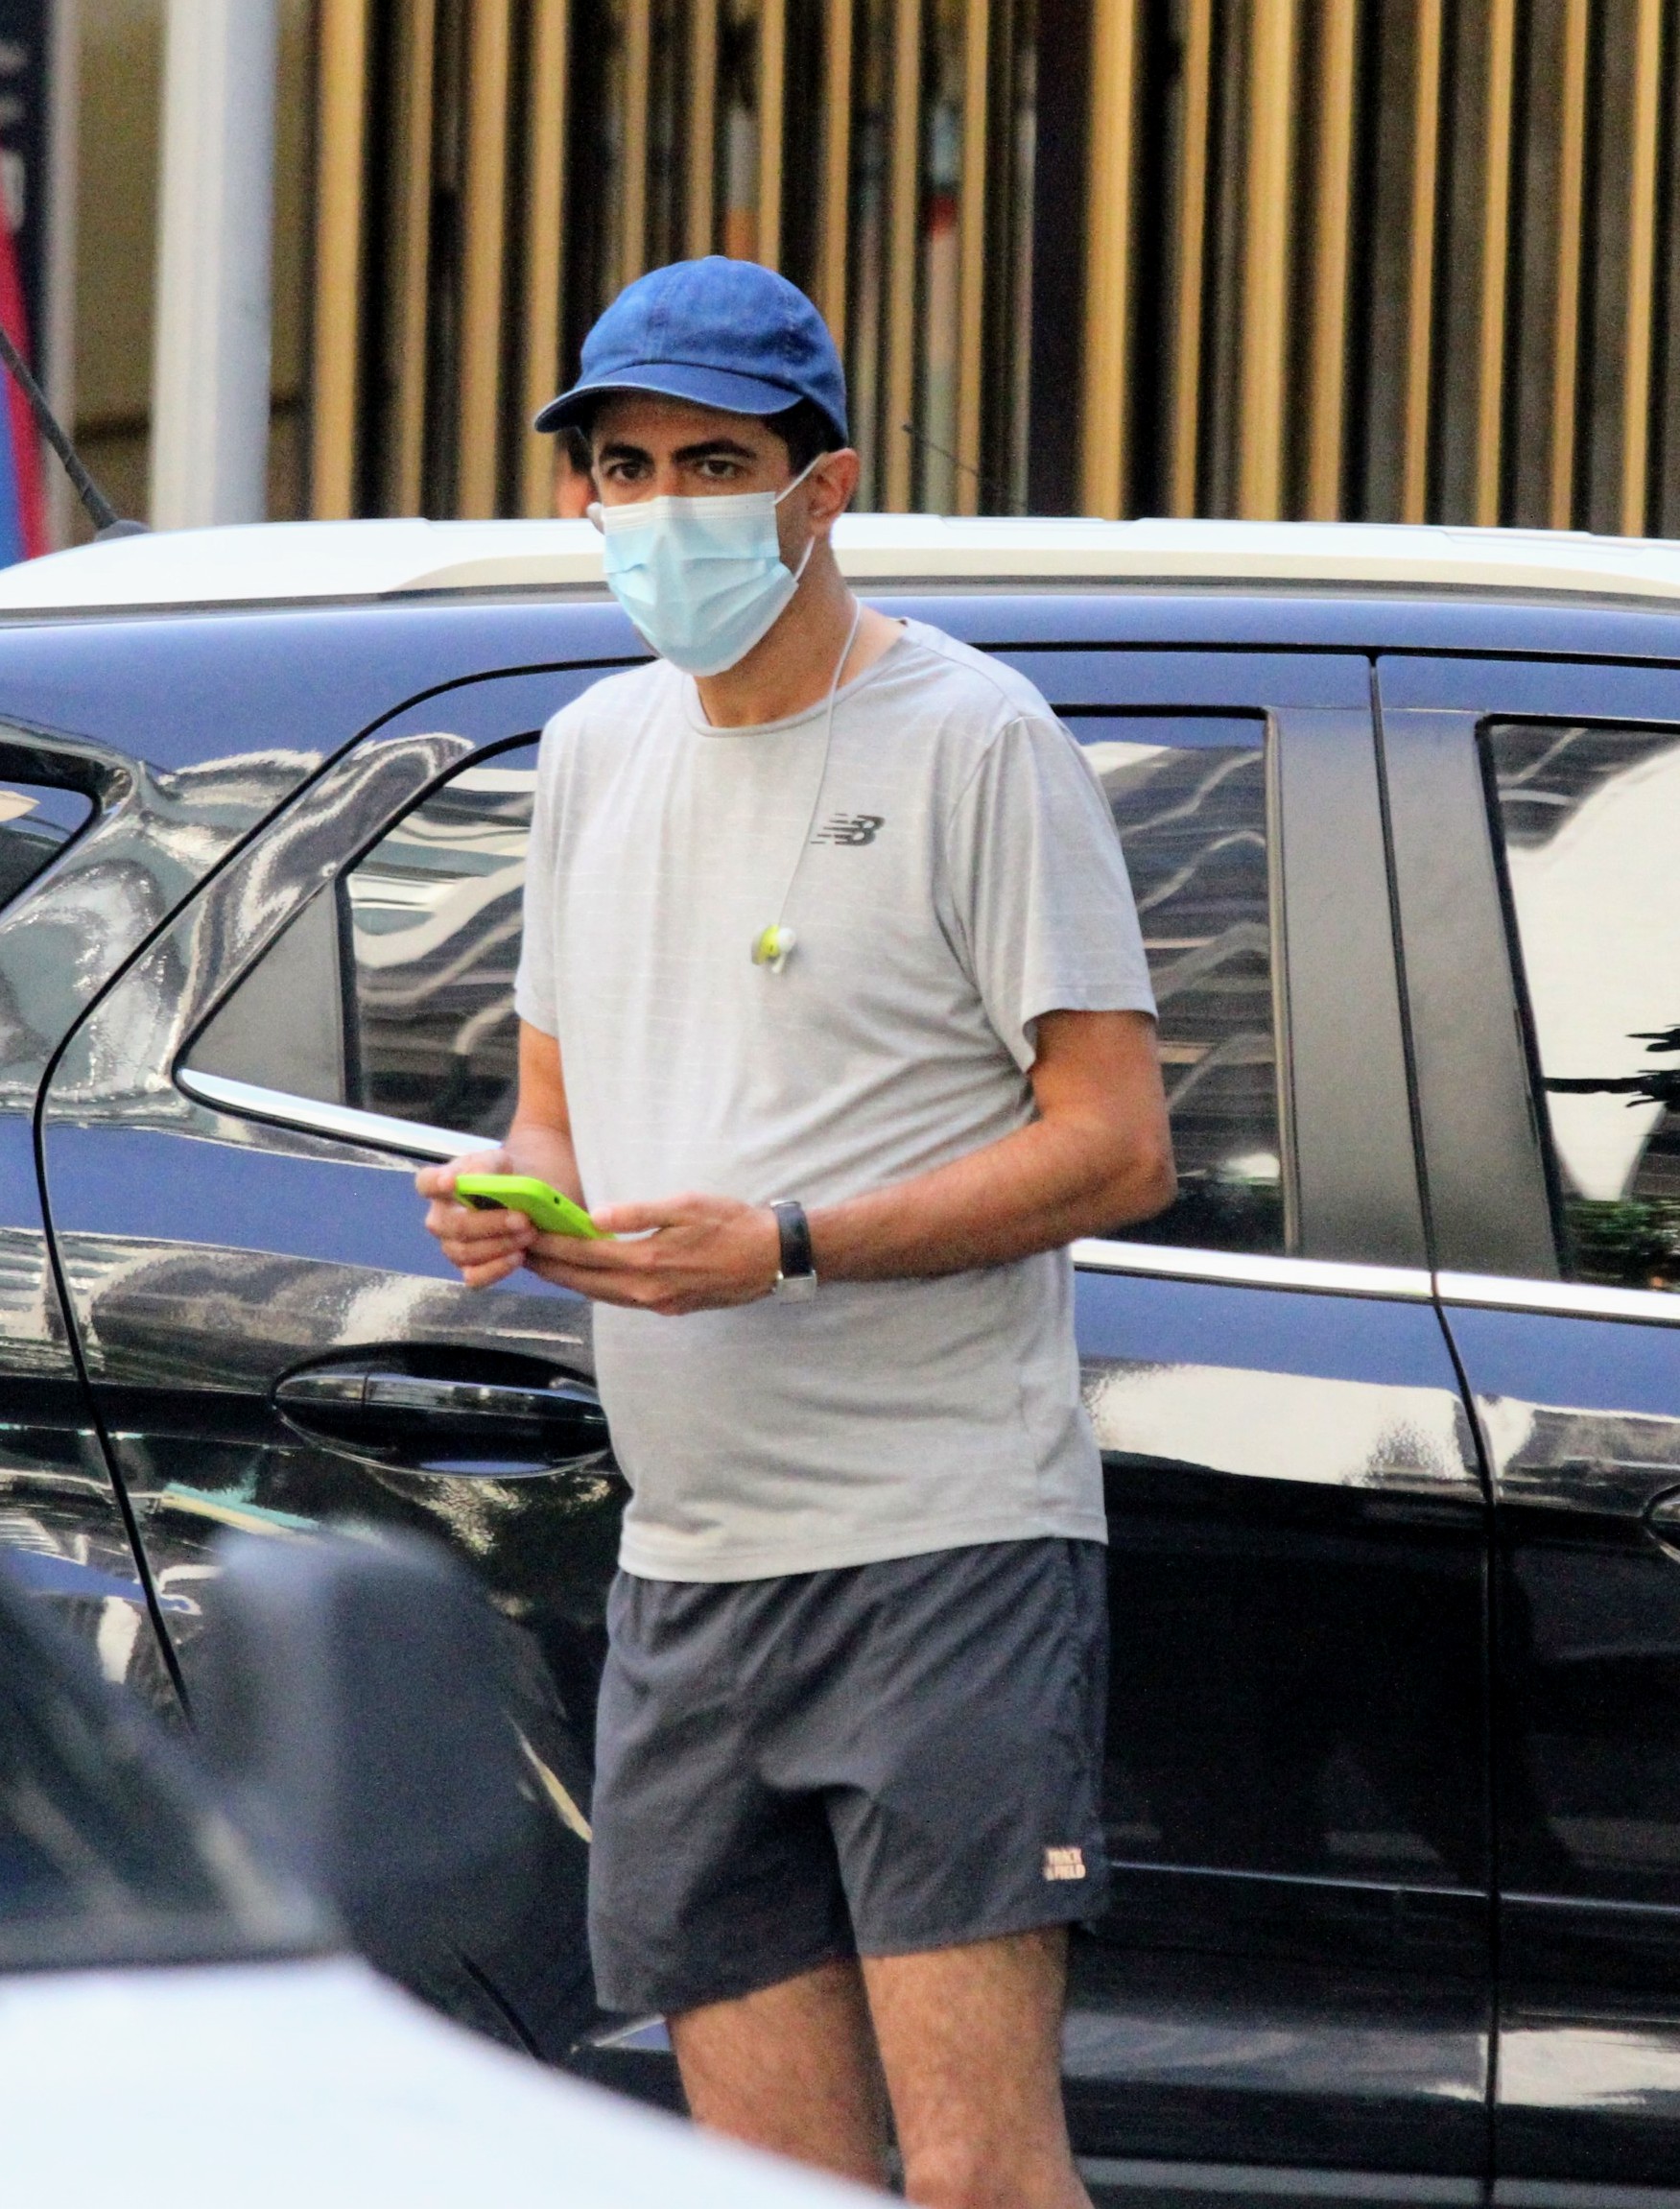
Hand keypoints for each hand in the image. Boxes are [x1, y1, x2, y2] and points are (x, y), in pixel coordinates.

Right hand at [416, 1148, 536, 1288]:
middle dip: (490, 1224)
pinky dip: (497, 1269)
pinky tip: (518, 1256)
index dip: (435, 1184)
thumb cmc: (501, 1176)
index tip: (451, 1182)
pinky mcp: (468, 1268)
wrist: (521, 1199)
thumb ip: (485, 1166)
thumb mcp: (497, 1160)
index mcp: (440, 1186)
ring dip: (500, 1245)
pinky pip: (474, 1277)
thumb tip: (477, 1179)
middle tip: (523, 1219)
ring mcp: (451, 1246)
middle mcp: (439, 1219)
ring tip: (529, 1233)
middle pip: (453, 1226)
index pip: (426, 1183)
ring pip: (464, 1253)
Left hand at [523, 1192, 781, 1315]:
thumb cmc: (732, 1223)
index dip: (551, 1244)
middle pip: (584, 1282)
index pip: (584, 1254)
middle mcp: (647, 1290)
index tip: (525, 1233)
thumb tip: (595, 1217)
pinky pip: (621, 1300)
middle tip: (519, 1252)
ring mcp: (658, 1303)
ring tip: (544, 1264)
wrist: (772, 1257)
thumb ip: (638, 1212)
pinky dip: (596, 1288)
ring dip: (570, 1280)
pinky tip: (588, 1277)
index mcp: (648, 1262)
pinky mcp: (669, 1307)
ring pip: (600, 1295)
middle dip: (549, 1267)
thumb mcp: (686, 1206)